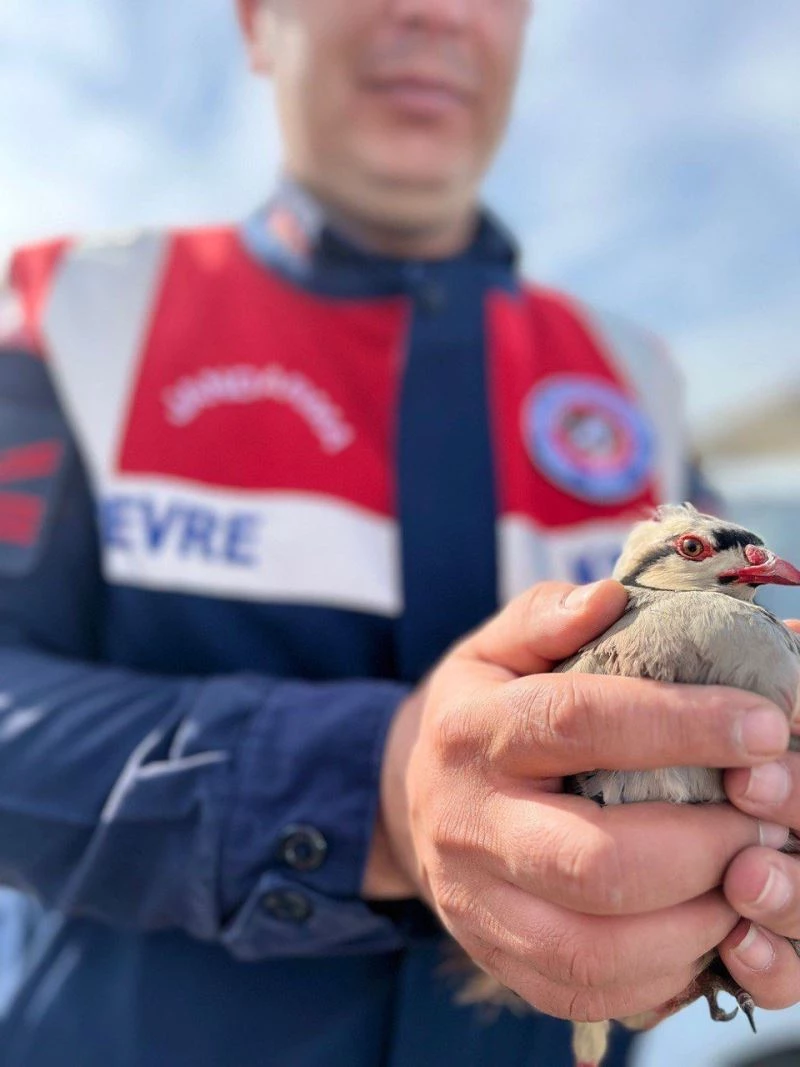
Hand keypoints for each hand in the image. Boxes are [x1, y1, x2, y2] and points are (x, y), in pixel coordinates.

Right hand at [373, 580, 790, 1022]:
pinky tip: (701, 926)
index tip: (765, 725)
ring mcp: (477, 904)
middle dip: (705, 847)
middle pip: (595, 861)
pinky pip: (589, 992)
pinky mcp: (497, 959)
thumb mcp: (496, 648)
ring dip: (696, 923)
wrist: (409, 799)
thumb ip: (548, 617)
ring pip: (594, 949)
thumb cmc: (479, 711)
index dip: (681, 724)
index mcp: (472, 731)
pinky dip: (665, 975)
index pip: (579, 723)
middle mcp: (468, 824)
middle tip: (764, 818)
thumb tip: (610, 598)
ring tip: (742, 877)